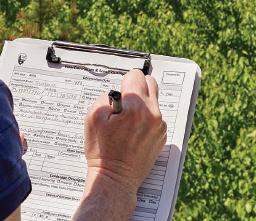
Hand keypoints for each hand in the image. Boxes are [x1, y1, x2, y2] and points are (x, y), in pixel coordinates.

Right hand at [82, 69, 166, 198]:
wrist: (114, 179)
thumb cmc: (102, 151)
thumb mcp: (93, 116)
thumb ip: (106, 96)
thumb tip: (119, 92)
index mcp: (136, 106)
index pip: (136, 75)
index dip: (124, 84)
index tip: (119, 96)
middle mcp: (152, 113)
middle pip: (150, 83)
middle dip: (137, 89)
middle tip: (124, 105)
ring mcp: (159, 125)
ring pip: (152, 102)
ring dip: (141, 106)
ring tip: (127, 124)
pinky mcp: (161, 136)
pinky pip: (155, 118)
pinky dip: (145, 120)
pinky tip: (133, 134)